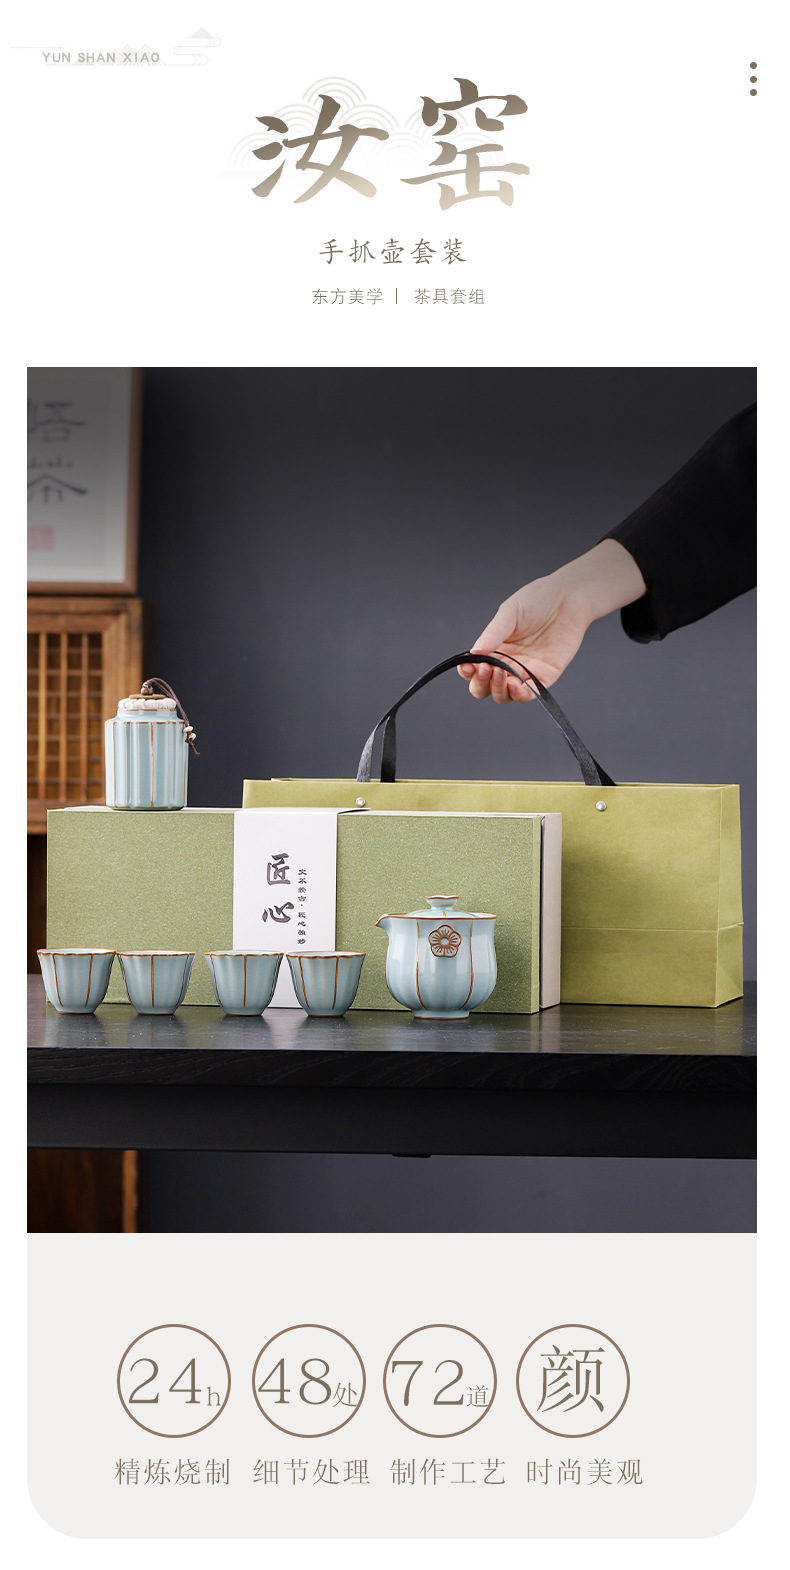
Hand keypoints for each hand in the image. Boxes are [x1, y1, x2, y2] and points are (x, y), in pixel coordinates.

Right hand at [458, 539, 646, 702]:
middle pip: (486, 687)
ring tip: (499, 674)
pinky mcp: (545, 676)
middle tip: (485, 669)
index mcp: (494, 648)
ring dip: (498, 690)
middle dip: (481, 683)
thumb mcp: (510, 613)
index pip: (474, 668)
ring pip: (505, 695)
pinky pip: (530, 693)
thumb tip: (473, 652)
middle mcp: (508, 663)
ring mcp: (526, 671)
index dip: (468, 671)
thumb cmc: (537, 600)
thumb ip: (493, 633)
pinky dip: (521, 694)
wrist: (568, 598)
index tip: (467, 666)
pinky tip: (516, 686)